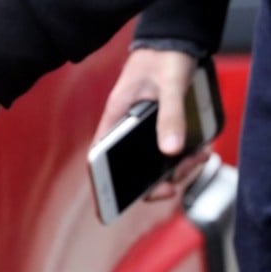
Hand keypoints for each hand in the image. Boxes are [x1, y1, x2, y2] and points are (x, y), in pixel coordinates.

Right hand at [94, 48, 204, 200]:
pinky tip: (199, 152)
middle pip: (129, 169)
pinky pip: (167, 153)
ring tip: (196, 159)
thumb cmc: (163, 59)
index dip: (103, 184)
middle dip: (151, 183)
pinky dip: (183, 158)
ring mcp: (141, 133)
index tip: (112, 203)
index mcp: (115, 119)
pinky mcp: (159, 131)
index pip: (99, 159)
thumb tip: (171, 151)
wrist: (174, 42)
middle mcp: (124, 130)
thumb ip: (170, 117)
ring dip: (174, 170)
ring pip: (151, 163)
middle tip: (171, 187)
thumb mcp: (169, 85)